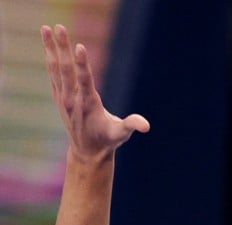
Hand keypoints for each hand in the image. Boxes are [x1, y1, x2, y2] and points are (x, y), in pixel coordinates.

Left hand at [41, 25, 149, 161]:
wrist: (87, 152)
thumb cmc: (107, 140)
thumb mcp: (121, 134)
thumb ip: (132, 126)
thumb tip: (145, 126)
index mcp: (88, 104)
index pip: (84, 80)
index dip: (81, 63)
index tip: (78, 47)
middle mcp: (72, 98)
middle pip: (66, 68)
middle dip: (62, 47)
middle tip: (58, 27)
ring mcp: (63, 97)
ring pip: (56, 67)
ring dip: (51, 47)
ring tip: (46, 28)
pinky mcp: (60, 96)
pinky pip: (53, 73)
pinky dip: (51, 58)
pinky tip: (48, 46)